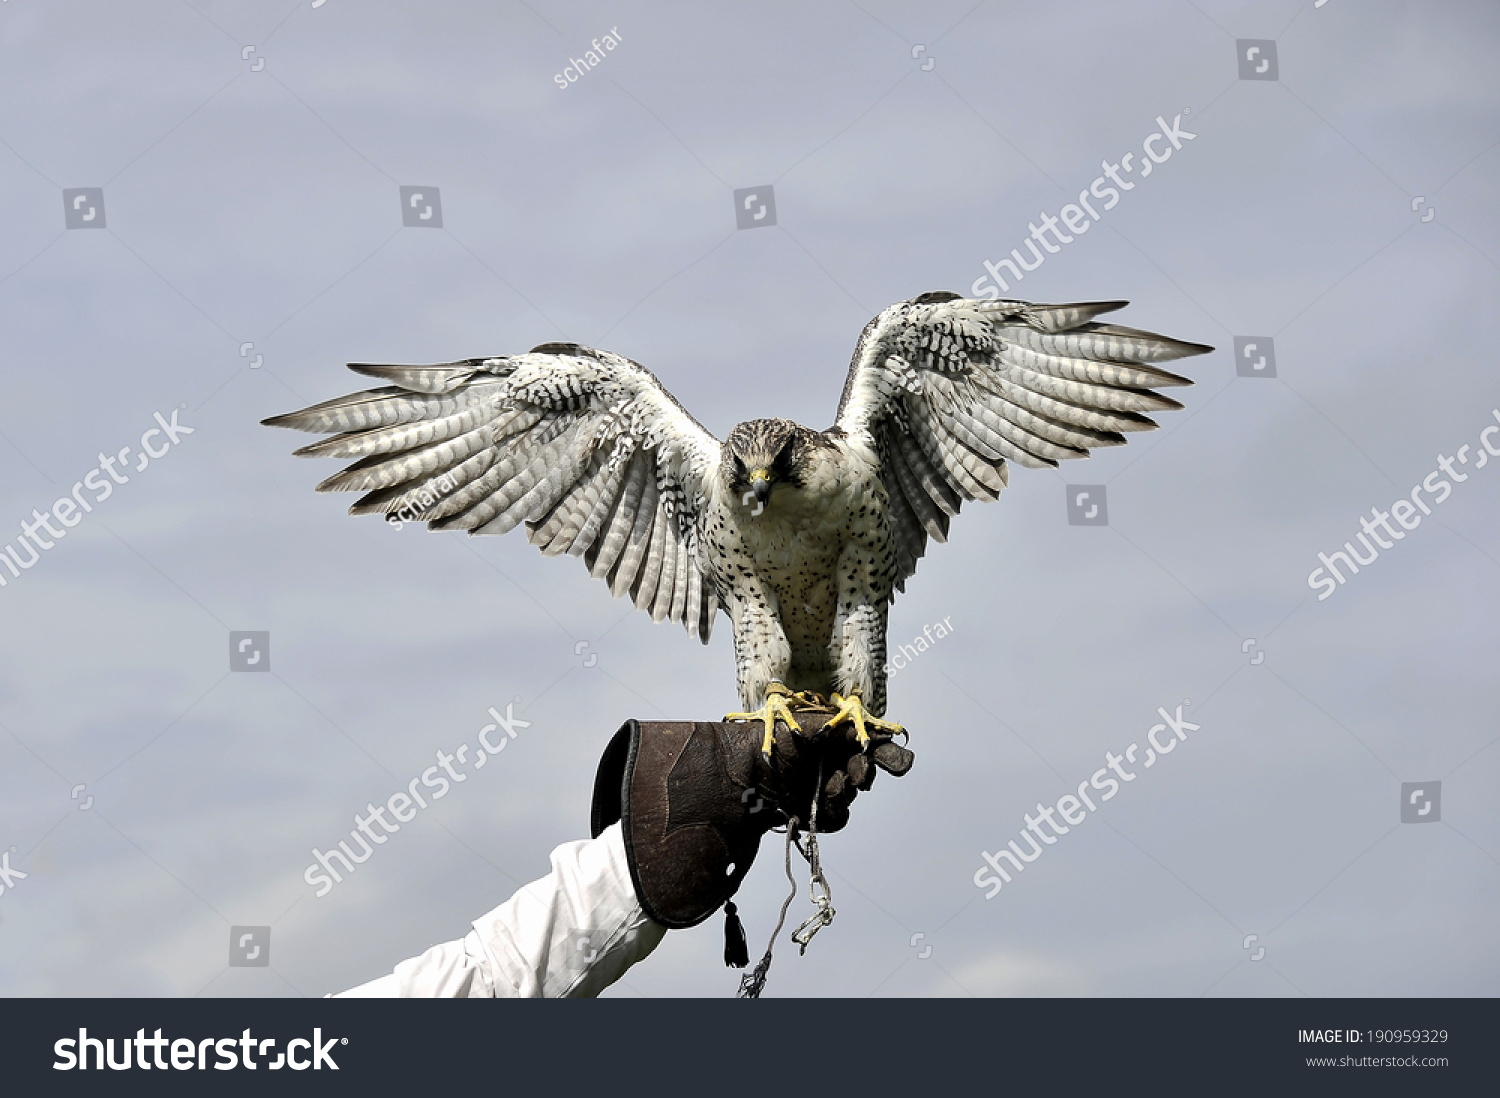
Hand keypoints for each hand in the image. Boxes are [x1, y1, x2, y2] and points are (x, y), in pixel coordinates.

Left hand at [751, 711, 914, 833]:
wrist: (742, 771)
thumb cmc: (775, 740)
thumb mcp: (814, 725)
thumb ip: (848, 729)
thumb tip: (880, 734)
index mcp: (830, 740)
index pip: (867, 748)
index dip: (885, 756)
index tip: (898, 763)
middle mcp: (827, 763)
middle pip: (864, 774)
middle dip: (862, 775)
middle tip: (853, 774)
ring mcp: (818, 788)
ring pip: (850, 798)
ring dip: (842, 794)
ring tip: (826, 788)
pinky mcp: (810, 811)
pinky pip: (836, 818)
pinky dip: (830, 813)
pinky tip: (817, 805)